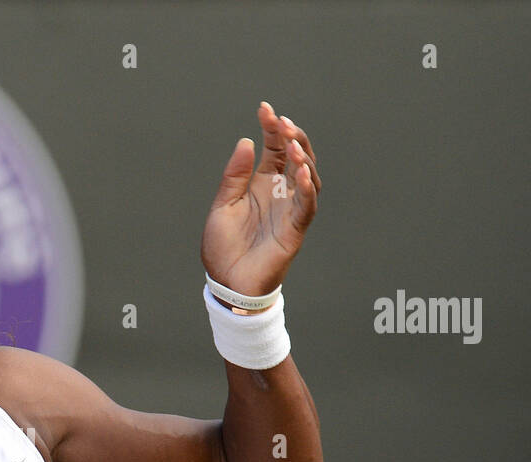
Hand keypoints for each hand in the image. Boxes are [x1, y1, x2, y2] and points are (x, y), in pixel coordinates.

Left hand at [200, 101, 321, 299]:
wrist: (227, 283)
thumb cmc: (224, 247)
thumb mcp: (222, 205)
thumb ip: (234, 176)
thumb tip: (245, 141)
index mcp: (262, 184)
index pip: (274, 149)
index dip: (272, 128)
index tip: (265, 109)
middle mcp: (280, 193)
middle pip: (295, 157)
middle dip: (291, 137)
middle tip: (282, 121)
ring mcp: (290, 210)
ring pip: (308, 177)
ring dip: (303, 158)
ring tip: (292, 143)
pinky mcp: (294, 230)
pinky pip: (307, 206)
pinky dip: (308, 189)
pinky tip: (303, 172)